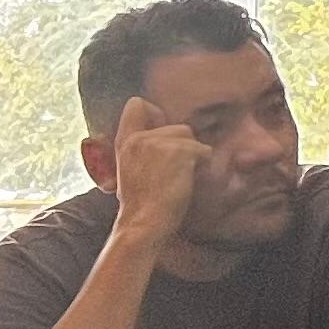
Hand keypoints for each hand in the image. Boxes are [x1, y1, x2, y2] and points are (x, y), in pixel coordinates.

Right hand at [108, 97, 208, 243]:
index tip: (161, 135)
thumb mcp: (128, 172)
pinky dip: (203, 166)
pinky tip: (190, 181)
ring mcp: (159, 143)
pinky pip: (203, 150)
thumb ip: (140, 151)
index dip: (155, 114)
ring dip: (193, 155)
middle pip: (176, 126)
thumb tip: (162, 143)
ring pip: (190, 136)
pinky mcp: (179, 151)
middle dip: (182, 146)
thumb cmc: (140, 207)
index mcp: (124, 142)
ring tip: (181, 178)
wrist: (144, 224)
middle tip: (175, 171)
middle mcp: (140, 138)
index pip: (136, 104)